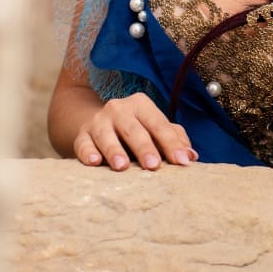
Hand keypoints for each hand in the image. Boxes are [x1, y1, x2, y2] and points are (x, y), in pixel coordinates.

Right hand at [74, 93, 196, 170]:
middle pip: (133, 129)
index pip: (159, 124)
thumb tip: (191, 156)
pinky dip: (88, 152)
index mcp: (141, 105)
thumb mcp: (155, 129)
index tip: (182, 162)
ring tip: (122, 166)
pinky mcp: (82, 135)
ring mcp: (98, 121)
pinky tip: (94, 161)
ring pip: (106, 135)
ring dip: (114, 150)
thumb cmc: (135, 130)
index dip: (171, 143)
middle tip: (153, 166)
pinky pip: (83, 143)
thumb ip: (174, 139)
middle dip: (144, 147)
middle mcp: (118, 109)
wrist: (98, 126)